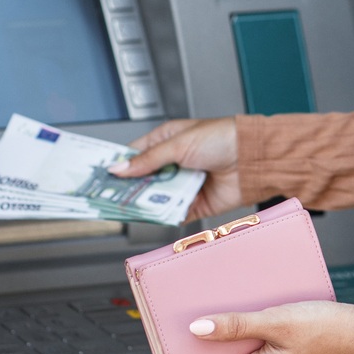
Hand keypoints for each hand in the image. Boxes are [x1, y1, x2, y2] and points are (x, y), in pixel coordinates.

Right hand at [111, 117, 247, 219]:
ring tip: (126, 208)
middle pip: (143, 179)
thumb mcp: (179, 144)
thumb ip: (148, 160)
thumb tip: (119, 168)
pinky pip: (174, 213)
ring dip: (145, 202)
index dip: (118, 165)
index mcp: (168, 141)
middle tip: (107, 197)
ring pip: (156, 198)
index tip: (99, 176)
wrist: (254, 157)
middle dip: (127, 188)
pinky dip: (165, 216)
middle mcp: (174, 163)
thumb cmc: (222, 138)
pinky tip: (154, 216)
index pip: (135, 154)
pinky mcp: (196, 204)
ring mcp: (184, 184)